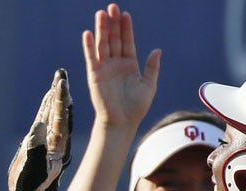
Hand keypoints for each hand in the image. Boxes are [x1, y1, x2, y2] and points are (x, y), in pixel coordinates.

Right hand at [8, 69, 71, 190]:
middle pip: (59, 112)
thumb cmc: (31, 186)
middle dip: (60, 93)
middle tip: (61, 74)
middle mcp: (55, 140)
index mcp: (57, 145)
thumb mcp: (32, 170)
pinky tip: (49, 97)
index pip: (59, 118)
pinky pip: (44, 120)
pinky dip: (47, 107)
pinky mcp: (40, 141)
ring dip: (55, 97)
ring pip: (52, 114)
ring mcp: (48, 140)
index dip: (60, 100)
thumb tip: (38, 128)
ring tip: (58, 80)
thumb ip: (35, 150)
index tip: (62, 83)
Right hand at [82, 3, 159, 128]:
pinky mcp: (94, 76)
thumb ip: (152, 67)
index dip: (126, 28)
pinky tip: (88, 33)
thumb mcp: (149, 85)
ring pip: (102, 45)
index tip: (125, 14)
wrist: (122, 123)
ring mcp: (104, 69)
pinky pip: (91, 58)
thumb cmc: (136, 107)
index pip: (127, 41)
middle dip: (113, 23)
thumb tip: (157, 50)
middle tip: (112, 7)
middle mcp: (115, 64)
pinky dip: (89, 46)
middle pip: (114, 39)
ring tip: (101, 14)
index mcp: (129, 65)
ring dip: (101, 30)